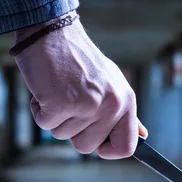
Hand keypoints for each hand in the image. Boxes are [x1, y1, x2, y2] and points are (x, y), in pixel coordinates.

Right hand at [14, 15, 146, 158]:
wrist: (51, 32)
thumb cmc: (77, 60)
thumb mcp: (110, 83)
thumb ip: (123, 112)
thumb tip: (142, 136)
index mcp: (126, 100)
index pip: (127, 146)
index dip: (108, 150)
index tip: (96, 142)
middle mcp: (111, 104)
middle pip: (87, 147)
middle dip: (72, 129)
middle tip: (70, 100)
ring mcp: (86, 105)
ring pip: (62, 136)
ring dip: (54, 116)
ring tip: (59, 89)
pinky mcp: (60, 103)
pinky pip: (44, 124)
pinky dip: (39, 109)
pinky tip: (46, 87)